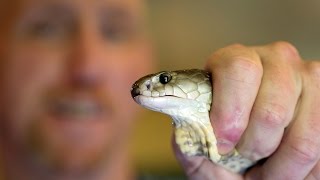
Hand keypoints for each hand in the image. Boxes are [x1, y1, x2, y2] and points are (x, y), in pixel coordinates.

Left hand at [173, 42, 319, 178]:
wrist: (251, 154)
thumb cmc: (223, 148)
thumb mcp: (198, 145)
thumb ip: (188, 137)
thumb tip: (186, 130)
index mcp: (234, 61)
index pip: (237, 70)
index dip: (230, 112)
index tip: (223, 143)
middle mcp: (275, 59)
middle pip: (271, 110)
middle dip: (256, 147)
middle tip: (245, 158)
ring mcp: (307, 77)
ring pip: (304, 135)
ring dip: (281, 167)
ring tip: (263, 169)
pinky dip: (303, 170)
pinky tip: (284, 166)